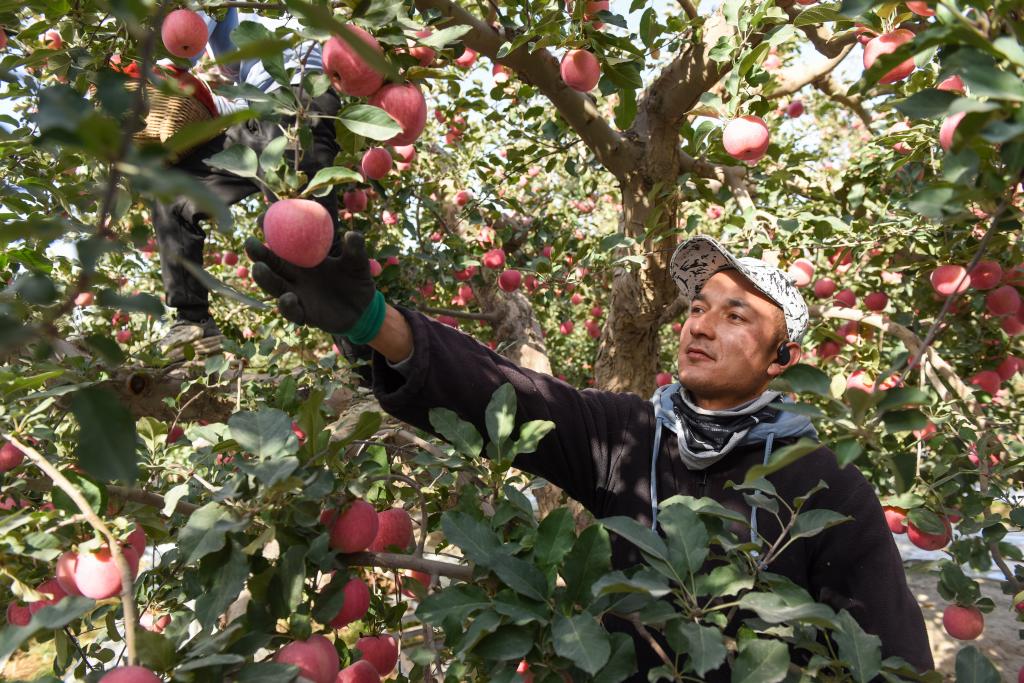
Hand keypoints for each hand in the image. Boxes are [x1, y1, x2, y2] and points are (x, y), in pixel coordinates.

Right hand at [244, 230, 375, 334]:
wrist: (364, 308)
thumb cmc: (357, 280)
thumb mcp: (358, 263)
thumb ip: (355, 249)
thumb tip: (352, 234)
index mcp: (305, 258)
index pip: (284, 242)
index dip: (272, 230)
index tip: (262, 218)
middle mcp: (296, 275)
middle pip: (272, 263)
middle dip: (259, 253)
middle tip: (250, 243)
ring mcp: (298, 294)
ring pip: (276, 286)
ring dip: (265, 278)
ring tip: (258, 268)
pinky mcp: (304, 314)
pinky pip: (292, 310)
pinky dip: (287, 305)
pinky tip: (288, 297)